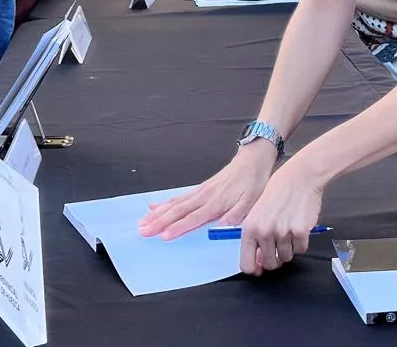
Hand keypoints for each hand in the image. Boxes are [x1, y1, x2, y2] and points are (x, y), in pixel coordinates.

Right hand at [137, 141, 273, 239]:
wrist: (252, 161)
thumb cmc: (253, 183)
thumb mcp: (252, 201)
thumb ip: (237, 214)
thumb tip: (221, 226)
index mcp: (216, 203)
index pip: (193, 218)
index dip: (178, 227)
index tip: (163, 236)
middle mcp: (204, 197)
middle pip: (177, 211)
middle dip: (159, 222)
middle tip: (143, 231)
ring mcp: (200, 192)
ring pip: (174, 204)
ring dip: (157, 213)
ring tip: (142, 222)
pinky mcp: (200, 189)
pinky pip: (178, 197)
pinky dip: (164, 203)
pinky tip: (153, 206)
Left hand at [239, 161, 324, 273]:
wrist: (299, 178)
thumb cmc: (277, 192)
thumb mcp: (257, 212)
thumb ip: (255, 237)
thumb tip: (258, 261)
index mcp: (250, 229)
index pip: (247, 264)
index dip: (255, 268)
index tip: (260, 267)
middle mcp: (264, 233)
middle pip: (270, 264)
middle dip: (275, 259)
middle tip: (279, 247)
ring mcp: (283, 233)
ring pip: (286, 257)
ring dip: (289, 249)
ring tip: (289, 231)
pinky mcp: (301, 232)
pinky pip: (301, 249)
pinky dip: (301, 242)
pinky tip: (299, 227)